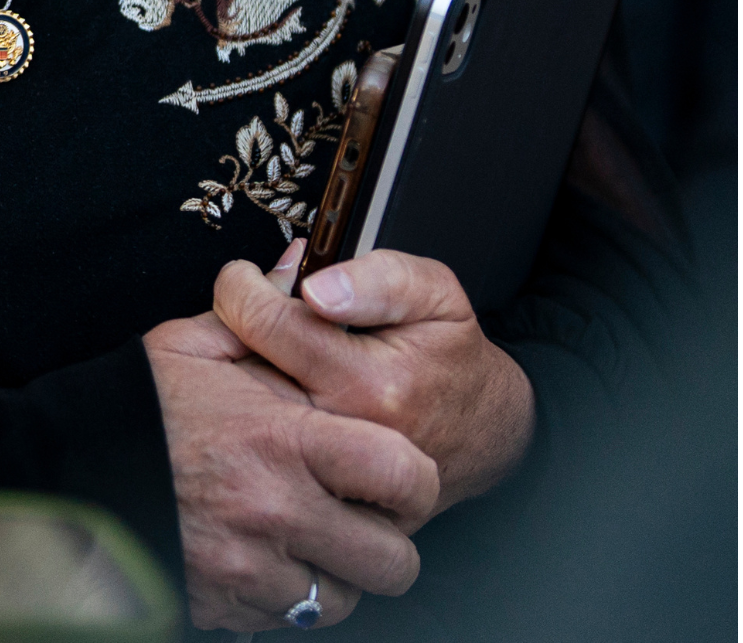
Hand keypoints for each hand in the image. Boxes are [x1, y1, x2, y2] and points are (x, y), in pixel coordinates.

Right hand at [144, 268, 439, 631]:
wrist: (75, 475)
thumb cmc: (144, 409)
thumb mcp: (198, 346)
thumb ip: (262, 311)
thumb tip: (303, 266)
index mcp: (289, 440)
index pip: (401, 475)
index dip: (416, 480)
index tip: (405, 473)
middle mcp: (278, 513)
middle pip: (389, 558)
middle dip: (395, 543)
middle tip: (381, 519)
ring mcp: (249, 571)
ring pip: (341, 600)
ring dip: (347, 576)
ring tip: (333, 544)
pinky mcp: (221, 607)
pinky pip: (286, 622)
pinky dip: (294, 600)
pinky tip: (284, 564)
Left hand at [214, 248, 535, 511]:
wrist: (480, 431)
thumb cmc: (452, 354)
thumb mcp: (436, 293)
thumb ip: (380, 279)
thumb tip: (317, 287)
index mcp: (369, 382)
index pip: (268, 326)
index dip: (242, 290)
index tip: (240, 279)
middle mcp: (340, 436)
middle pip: (244, 376)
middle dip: (230, 336)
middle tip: (243, 313)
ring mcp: (326, 475)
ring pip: (246, 416)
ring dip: (237, 378)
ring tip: (256, 353)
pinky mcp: (319, 496)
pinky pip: (264, 452)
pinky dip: (254, 420)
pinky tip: (269, 396)